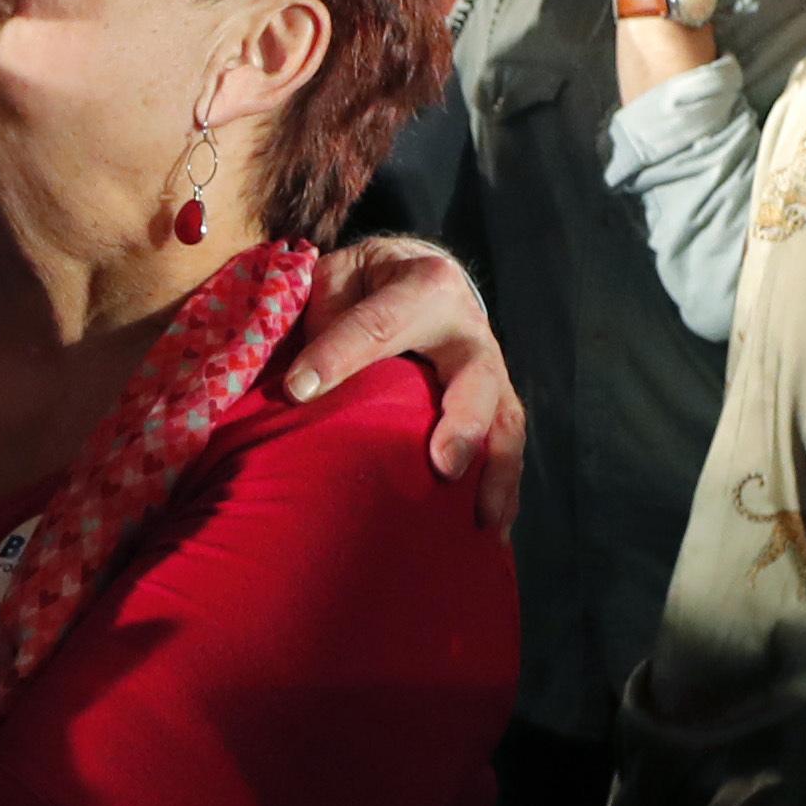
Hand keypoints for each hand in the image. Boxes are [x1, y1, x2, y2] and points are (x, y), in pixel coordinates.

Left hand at [293, 233, 527, 531]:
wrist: (420, 272)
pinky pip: (508, 445)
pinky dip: (503, 489)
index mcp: (423, 285)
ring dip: (496, 471)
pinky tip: (491, 534)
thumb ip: (319, 318)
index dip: (338, 356)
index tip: (298, 390)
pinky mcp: (495, 402)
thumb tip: (297, 386)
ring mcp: (489, 367)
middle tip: (445, 466)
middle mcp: (466, 327)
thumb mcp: (337, 280)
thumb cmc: (366, 285)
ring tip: (482, 520)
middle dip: (464, 423)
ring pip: (505, 419)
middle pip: (475, 377)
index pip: (378, 324)